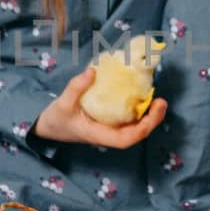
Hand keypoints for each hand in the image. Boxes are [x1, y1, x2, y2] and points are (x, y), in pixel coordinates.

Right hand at [34, 66, 167, 148]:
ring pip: (134, 127)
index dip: (142, 128)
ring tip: (158, 99)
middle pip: (136, 134)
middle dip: (152, 120)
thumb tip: (93, 70)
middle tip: (162, 101)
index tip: (151, 110)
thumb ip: (76, 87)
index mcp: (98, 135)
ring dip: (148, 115)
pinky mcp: (108, 122)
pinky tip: (142, 95)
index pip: (126, 139)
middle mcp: (107, 135)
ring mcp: (109, 130)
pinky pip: (127, 119)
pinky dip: (137, 109)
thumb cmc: (55, 120)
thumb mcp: (62, 103)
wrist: (47, 129)